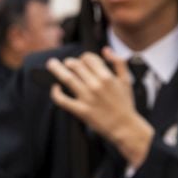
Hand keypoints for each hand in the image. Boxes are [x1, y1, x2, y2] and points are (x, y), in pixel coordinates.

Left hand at [47, 51, 153, 168]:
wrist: (125, 127)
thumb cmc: (125, 104)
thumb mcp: (126, 81)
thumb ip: (118, 63)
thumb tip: (105, 50)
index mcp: (107, 77)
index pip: (88, 58)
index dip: (83, 57)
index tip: (82, 61)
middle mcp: (96, 85)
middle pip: (75, 65)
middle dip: (69, 62)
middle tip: (67, 64)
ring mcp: (87, 98)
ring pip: (66, 78)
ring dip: (56, 69)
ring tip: (51, 64)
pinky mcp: (81, 110)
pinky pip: (62, 99)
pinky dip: (55, 92)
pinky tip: (55, 87)